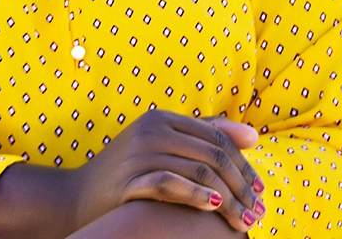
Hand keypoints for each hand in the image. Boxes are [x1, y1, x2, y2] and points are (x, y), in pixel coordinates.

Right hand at [70, 110, 265, 232]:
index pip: (218, 138)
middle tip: (260, 213)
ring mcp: (139, 153)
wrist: (79, 196)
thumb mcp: (161, 147)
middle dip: (243, 187)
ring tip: (246, 222)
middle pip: (214, 156)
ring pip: (200, 172)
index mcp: (161, 118)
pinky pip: (171, 184)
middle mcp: (151, 130)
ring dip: (231, 201)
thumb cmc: (128, 173)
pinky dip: (198, 197)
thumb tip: (254, 136)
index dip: (246, 166)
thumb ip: (203, 136)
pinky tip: (215, 209)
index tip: (262, 192)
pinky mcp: (130, 179)